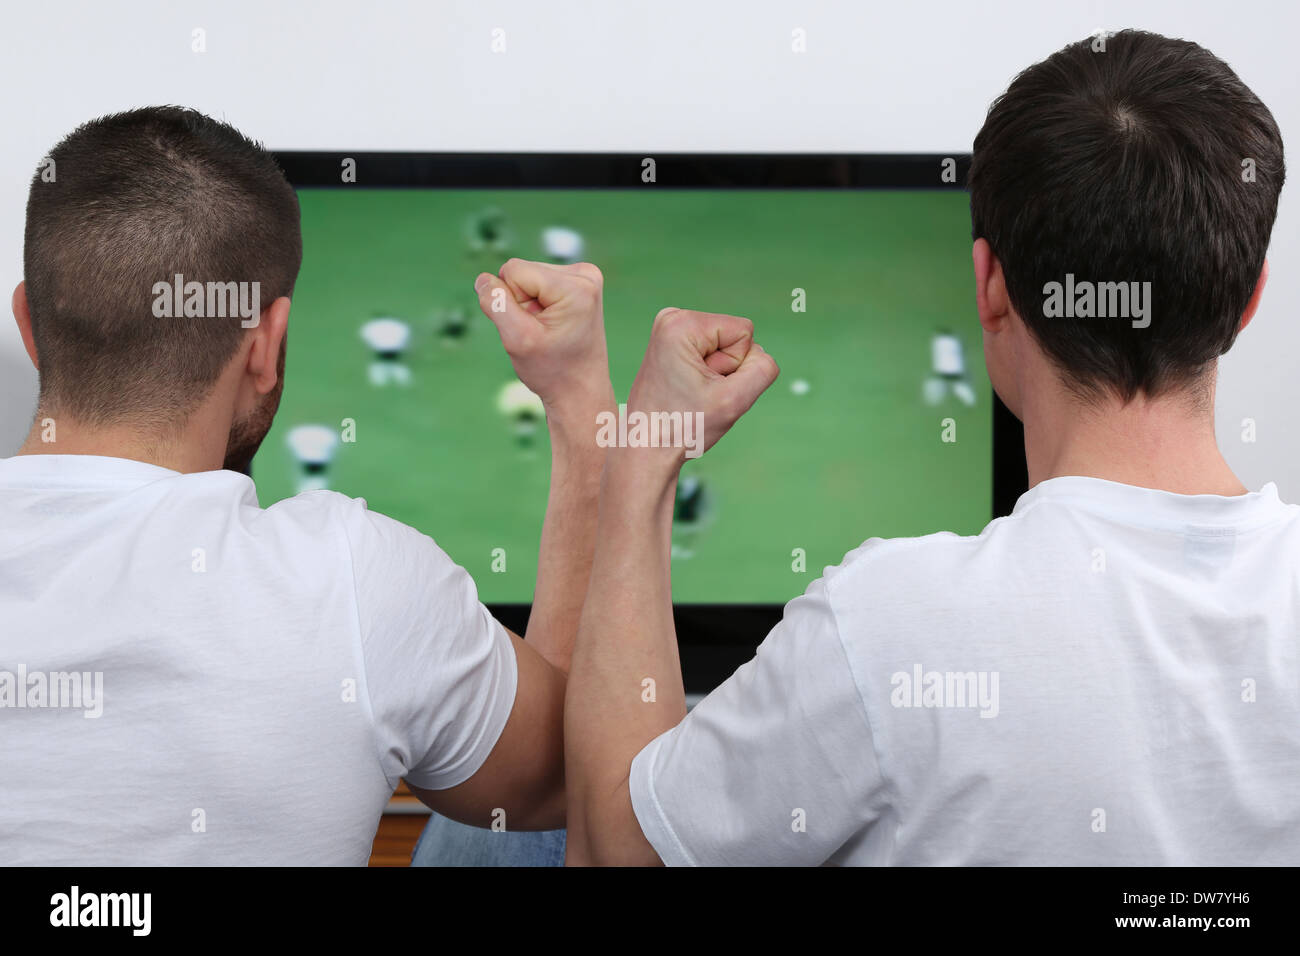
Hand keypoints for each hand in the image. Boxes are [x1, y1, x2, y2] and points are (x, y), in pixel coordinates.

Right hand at [475, 259, 613, 418]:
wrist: (580, 390)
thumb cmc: (552, 371)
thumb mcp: (517, 339)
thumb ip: (496, 304)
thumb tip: (482, 279)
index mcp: (576, 286)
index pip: (513, 270)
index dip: (510, 301)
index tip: (532, 328)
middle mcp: (586, 275)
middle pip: (522, 271)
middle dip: (521, 302)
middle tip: (540, 332)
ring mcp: (585, 277)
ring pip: (528, 276)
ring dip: (528, 305)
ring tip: (547, 330)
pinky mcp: (579, 283)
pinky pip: (538, 282)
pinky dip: (537, 304)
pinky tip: (551, 324)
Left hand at [624, 308, 778, 466]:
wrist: (647, 449)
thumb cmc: (682, 428)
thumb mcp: (734, 400)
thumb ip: (763, 370)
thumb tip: (761, 354)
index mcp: (681, 324)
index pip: (744, 332)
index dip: (735, 366)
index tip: (706, 387)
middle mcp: (672, 319)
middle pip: (734, 338)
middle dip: (725, 370)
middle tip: (697, 393)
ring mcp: (670, 331)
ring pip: (725, 348)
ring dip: (717, 376)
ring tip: (691, 393)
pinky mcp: (672, 345)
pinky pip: (712, 354)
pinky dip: (707, 376)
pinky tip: (687, 390)